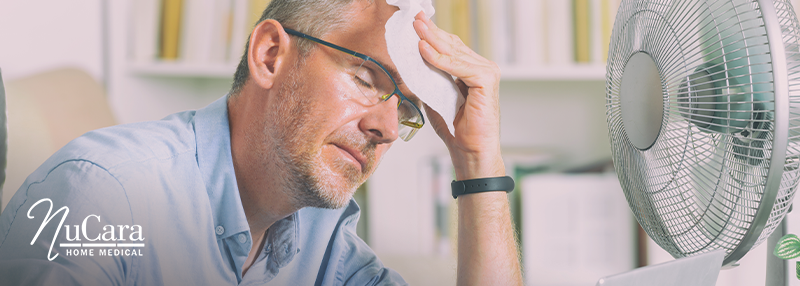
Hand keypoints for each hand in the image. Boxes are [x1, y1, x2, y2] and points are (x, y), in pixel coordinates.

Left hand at [413, 12, 504, 179]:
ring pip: (454, 52)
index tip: (416, 22)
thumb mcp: (436, 97)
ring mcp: (486, 73)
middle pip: (453, 44)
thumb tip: (411, 63)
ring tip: (416, 29)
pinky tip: (424, 50)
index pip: (451, 46)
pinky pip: (458, 65)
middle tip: (415, 18)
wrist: (470, 152)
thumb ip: (429, 79)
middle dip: (431, 31)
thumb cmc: (457, 130)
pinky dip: (440, 59)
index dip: (433, 34)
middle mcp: (483, 68)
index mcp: (472, 71)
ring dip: (433, 40)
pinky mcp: (486, 81)